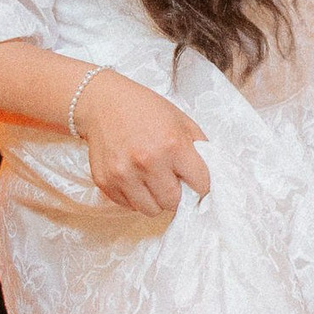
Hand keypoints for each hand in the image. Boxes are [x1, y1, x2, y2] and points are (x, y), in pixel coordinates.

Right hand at [73, 69, 210, 214]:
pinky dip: (134, 197)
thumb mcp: (181, 120)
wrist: (102, 103)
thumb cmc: (145, 109)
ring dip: (155, 199)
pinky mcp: (105, 182)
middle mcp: (148, 162)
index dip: (200, 184)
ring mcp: (124, 174)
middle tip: (170, 179)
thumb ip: (199, 148)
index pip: (200, 184)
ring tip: (151, 180)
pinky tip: (134, 177)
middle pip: (173, 203)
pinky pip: (128, 205)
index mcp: (172, 145)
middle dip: (176, 193)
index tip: (195, 180)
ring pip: (151, 210)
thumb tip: (211, 176)